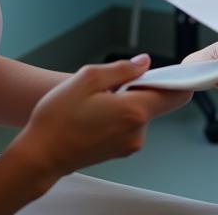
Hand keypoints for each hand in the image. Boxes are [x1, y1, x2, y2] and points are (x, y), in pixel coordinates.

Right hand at [11, 57, 189, 182]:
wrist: (40, 155)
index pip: (176, 95)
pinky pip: (128, 124)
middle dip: (138, 86)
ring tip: (95, 101)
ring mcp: (128, 144)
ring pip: (139, 112)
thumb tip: (144, 62)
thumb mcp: (88, 78)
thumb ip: (122, 68)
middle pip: (155, 101)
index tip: (170, 69)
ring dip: (125, 100)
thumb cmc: (58, 119)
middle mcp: (137, 132)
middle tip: (110, 84)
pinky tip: (93, 114)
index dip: (177, 78)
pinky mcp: (118, 150)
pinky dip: (117, 114)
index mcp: (134, 111)